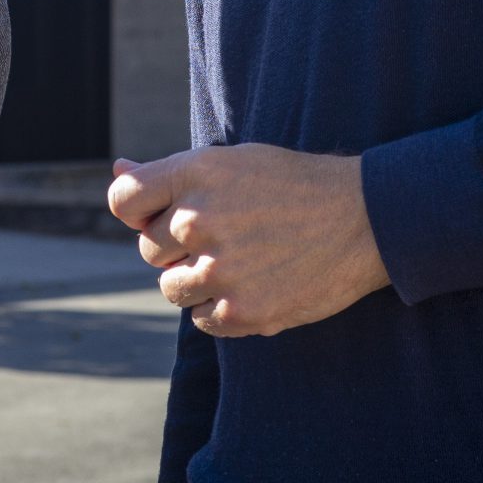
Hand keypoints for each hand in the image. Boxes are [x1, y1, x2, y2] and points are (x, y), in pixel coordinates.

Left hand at [107, 144, 391, 336]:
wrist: (365, 219)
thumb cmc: (292, 186)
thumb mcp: (231, 163)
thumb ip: (168, 174)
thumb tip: (117, 167)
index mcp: (195, 173)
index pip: (123, 198)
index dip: (139, 211)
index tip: (162, 215)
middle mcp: (199, 219)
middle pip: (148, 249)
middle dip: (176, 247)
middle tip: (224, 237)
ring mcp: (220, 268)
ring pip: (171, 287)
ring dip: (196, 281)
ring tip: (239, 262)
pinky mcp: (242, 311)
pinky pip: (200, 319)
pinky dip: (220, 309)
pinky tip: (253, 285)